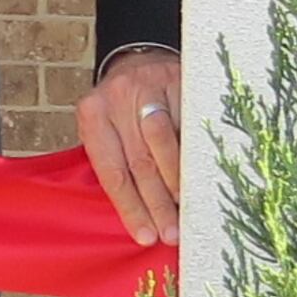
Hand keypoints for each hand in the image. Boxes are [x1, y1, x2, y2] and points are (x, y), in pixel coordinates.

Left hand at [76, 47, 184, 245]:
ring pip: (165, 143)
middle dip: (156, 203)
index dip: (129, 206)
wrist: (140, 61)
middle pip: (139, 162)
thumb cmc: (121, 108)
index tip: (145, 235)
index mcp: (92, 114)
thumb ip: (116, 162)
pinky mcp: (179, 81)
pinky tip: (204, 177)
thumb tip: (141, 219)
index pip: (112, 171)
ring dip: (178, 183)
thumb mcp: (106, 129)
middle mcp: (118, 98)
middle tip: (171, 233)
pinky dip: (197, 154)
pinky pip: (190, 125)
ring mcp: (150, 87)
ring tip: (187, 211)